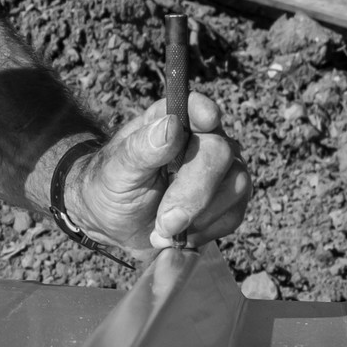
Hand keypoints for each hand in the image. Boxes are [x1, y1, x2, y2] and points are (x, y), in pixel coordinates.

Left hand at [66, 93, 249, 257]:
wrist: (115, 224)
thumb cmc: (111, 186)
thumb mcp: (116, 170)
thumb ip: (141, 149)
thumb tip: (170, 125)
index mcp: (171, 121)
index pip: (196, 107)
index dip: (204, 111)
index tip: (205, 121)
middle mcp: (202, 140)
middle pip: (221, 153)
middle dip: (193, 193)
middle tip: (164, 221)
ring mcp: (220, 171)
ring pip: (235, 186)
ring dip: (199, 217)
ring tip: (163, 230)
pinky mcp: (227, 202)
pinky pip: (232, 216)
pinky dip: (205, 232)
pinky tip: (178, 238)